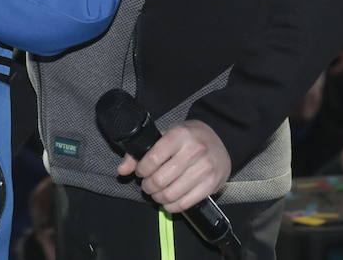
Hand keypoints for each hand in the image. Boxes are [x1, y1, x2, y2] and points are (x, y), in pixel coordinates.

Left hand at [116, 120, 230, 213]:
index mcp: (179, 135)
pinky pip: (185, 203)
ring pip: (171, 194)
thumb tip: (122, 170)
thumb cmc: (188, 138)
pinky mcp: (211, 184)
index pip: (153, 158)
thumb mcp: (166, 135)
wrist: (220, 140)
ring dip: (158, 198)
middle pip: (160, 179)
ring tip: (157, 193)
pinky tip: (168, 201)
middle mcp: (193, 151)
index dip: (142, 170)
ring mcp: (204, 169)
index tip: (141, 172)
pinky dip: (172, 206)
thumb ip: (142, 152)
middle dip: (148, 186)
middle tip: (148, 185)